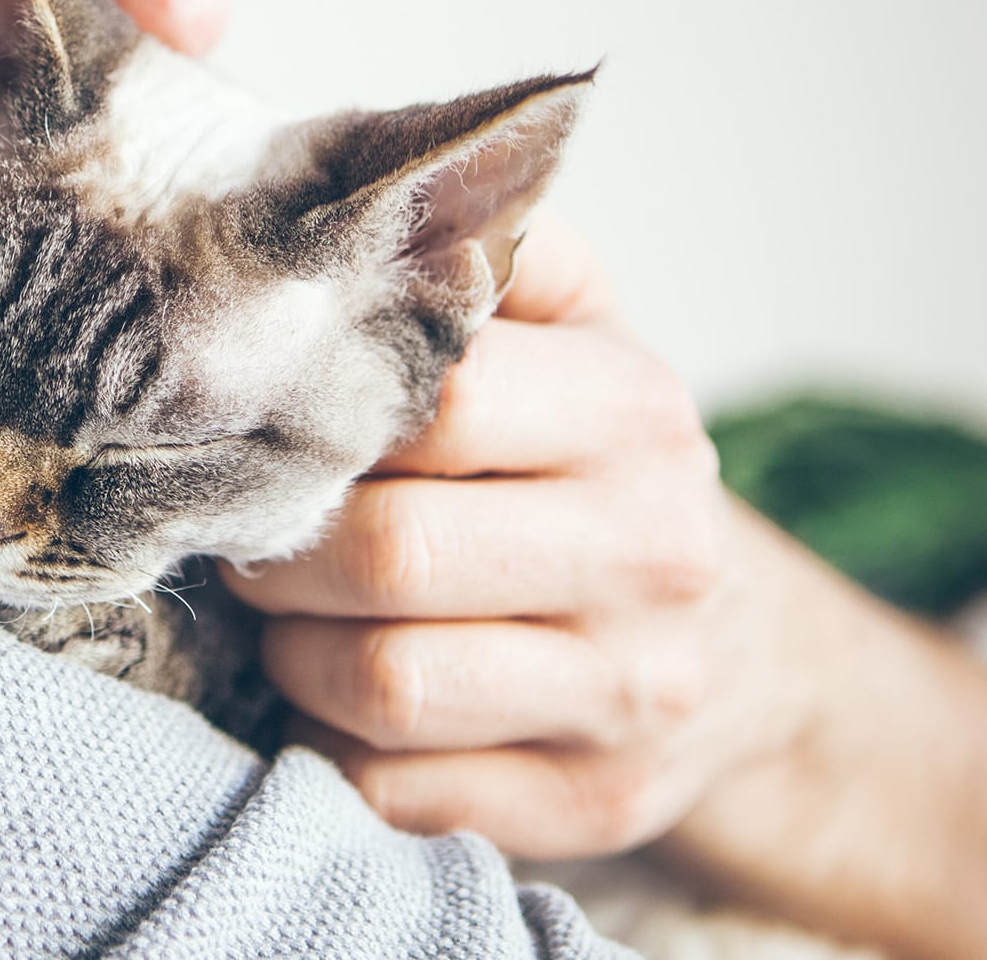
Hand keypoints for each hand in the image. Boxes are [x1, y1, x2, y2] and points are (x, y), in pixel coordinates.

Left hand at [222, 220, 986, 959]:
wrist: (745, 653)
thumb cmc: (600, 467)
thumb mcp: (574, 334)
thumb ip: (483, 253)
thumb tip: (357, 185)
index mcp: (632, 411)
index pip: (431, 399)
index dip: (310, 412)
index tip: (251, 420)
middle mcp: (651, 555)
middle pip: (387, 551)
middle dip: (276, 545)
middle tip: (240, 528)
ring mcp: (629, 696)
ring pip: (381, 683)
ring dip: (290, 652)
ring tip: (286, 612)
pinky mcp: (592, 802)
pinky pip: (397, 790)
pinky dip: (333, 744)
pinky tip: (337, 696)